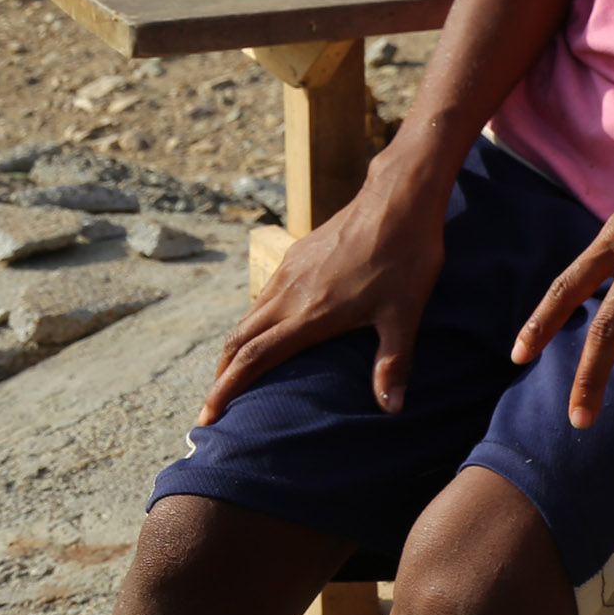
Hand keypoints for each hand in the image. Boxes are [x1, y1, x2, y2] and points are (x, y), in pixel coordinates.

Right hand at [200, 175, 449, 424]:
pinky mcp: (297, 255)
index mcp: (309, 314)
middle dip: (222, 376)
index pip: (253, 359)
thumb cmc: (406, 255)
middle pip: (239, 340)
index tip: (207, 417)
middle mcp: (289, 294)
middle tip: (214, 406)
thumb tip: (392, 408)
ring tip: (235, 374)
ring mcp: (289, 271)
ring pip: (248, 316)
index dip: (226, 391)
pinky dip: (253, 321)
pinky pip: (264, 295)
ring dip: (236, 348)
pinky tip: (267, 329)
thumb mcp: (405, 312)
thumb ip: (394, 361)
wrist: (399, 197)